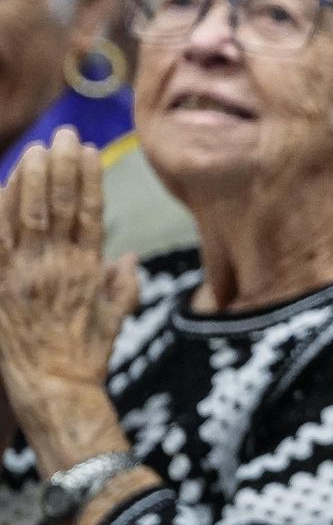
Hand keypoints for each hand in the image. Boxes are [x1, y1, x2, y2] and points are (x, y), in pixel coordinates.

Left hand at [0, 128, 137, 407]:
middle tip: (61, 134)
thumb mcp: (116, 319)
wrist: (54, 390)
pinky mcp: (0, 289)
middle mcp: (57, 267)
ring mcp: (25, 277)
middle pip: (59, 206)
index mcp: (87, 270)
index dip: (88, 179)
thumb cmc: (87, 357)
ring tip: (35, 151)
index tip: (88, 150)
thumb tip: (129, 257)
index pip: (89, 212)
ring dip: (30, 181)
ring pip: (28, 218)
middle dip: (60, 167)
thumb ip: (123, 285)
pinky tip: (2, 191)